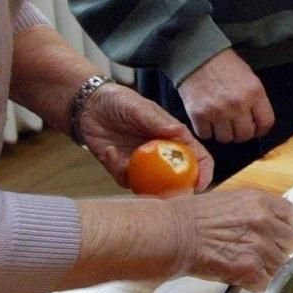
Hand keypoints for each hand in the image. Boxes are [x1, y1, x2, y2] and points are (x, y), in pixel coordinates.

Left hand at [76, 83, 216, 190]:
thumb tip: (179, 132)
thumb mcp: (138, 106)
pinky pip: (125, 180)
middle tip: (169, 192)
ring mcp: (142, 164)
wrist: (88, 106)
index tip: (200, 185)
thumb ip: (157, 120)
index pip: (197, 157)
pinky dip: (118, 169)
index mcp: (173, 137)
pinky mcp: (122, 169)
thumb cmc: (118, 101)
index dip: (203, 172)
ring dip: (145, 185)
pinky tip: (110, 151)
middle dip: (177, 189)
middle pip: (178, 178)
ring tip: (131, 166)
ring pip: (152, 186)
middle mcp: (161, 154)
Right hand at [165, 188, 292, 291]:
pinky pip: (265, 283)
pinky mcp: (250, 270)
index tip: (276, 232)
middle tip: (259, 251)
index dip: (283, 226)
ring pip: (281, 265)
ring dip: (266, 268)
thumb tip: (263, 221)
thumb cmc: (189, 217)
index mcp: (260, 201)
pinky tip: (239, 276)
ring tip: (246, 265)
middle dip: (277, 248)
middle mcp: (265, 222)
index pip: (292, 215)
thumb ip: (252, 211)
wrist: (173, 234)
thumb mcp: (229, 200)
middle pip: (291, 241)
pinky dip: (253, 283)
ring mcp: (260, 247)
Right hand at [178, 49, 274, 143]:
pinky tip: (207, 120)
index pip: (266, 123)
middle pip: (245, 135)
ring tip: (220, 121)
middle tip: (235, 125)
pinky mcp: (198, 115)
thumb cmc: (223, 64)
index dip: (261, 129)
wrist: (197, 55)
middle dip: (241, 133)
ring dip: (223, 133)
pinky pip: (205, 135)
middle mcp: (237, 105)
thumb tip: (257, 121)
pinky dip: (206, 131)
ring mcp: (217, 111)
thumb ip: (255, 100)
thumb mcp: (249, 77)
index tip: (255, 128)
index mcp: (254, 93)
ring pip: (225, 138)